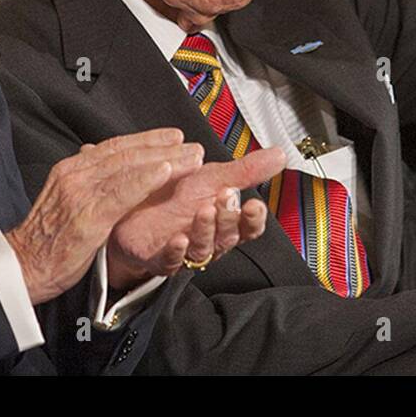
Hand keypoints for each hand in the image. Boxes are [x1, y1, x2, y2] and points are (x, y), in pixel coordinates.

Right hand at [5, 129, 204, 304]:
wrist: (21, 267)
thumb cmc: (47, 240)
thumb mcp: (66, 201)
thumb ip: (87, 183)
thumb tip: (107, 168)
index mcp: (71, 169)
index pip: (114, 147)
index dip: (146, 140)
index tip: (172, 137)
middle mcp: (76, 174)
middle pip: (125, 152)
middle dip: (161, 146)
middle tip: (190, 144)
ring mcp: (81, 193)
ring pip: (129, 168)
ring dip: (164, 159)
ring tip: (190, 156)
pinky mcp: (88, 216)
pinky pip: (122, 193)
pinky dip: (145, 179)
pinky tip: (165, 172)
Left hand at [105, 148, 284, 288]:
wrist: (136, 207)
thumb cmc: (176, 196)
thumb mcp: (213, 177)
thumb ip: (247, 170)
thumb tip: (279, 156)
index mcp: (225, 220)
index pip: (247, 225)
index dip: (253, 218)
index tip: (255, 204)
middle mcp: (208, 238)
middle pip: (227, 236)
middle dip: (229, 217)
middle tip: (226, 196)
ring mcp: (185, 249)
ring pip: (202, 248)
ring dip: (206, 230)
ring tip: (204, 210)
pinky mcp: (160, 258)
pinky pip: (171, 261)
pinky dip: (176, 251)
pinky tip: (177, 238)